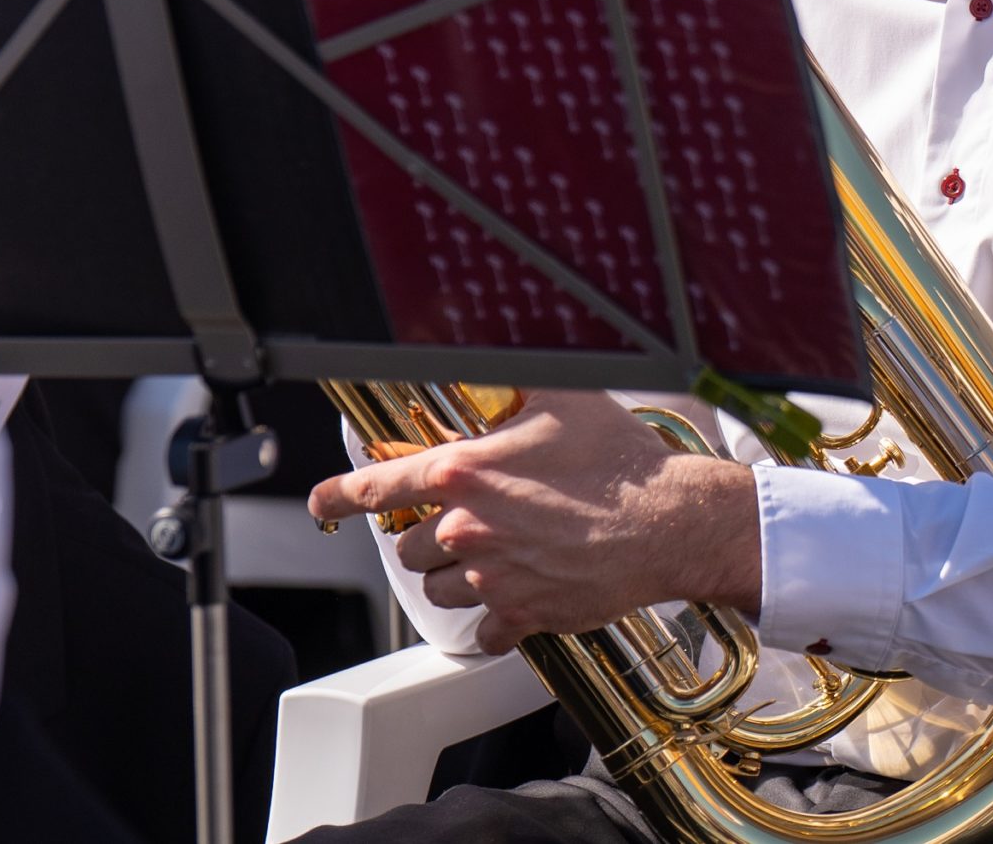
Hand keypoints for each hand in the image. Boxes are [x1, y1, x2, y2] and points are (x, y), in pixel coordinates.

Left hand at [307, 390, 762, 653]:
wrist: (668, 521)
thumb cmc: (619, 459)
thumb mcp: (558, 397)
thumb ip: (503, 383)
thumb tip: (474, 363)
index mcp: (464, 474)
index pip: (376, 487)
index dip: (340, 496)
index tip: (323, 504)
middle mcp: (467, 530)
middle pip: (409, 545)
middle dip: (427, 533)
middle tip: (468, 519)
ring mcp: (493, 577)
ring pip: (440, 589)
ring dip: (455, 573)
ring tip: (493, 552)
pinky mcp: (523, 614)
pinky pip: (485, 629)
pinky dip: (493, 617)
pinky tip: (517, 595)